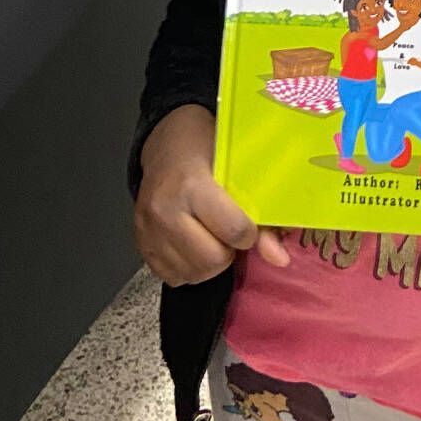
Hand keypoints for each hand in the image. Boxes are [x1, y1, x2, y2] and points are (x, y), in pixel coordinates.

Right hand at [134, 105, 289, 286]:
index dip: (248, 232)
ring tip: (210, 236)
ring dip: (209, 262)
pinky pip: (173, 277)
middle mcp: (165, 209)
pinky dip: (189, 267)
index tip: (247, 223)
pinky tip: (193, 245)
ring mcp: (148, 229)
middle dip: (228, 250)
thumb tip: (280, 258)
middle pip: (212, 259)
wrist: (165, 144)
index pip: (233, 230)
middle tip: (227, 231)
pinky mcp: (141, 244)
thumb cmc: (205, 149)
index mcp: (192, 185)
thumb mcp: (238, 169)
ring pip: (194, 273)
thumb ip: (262, 217)